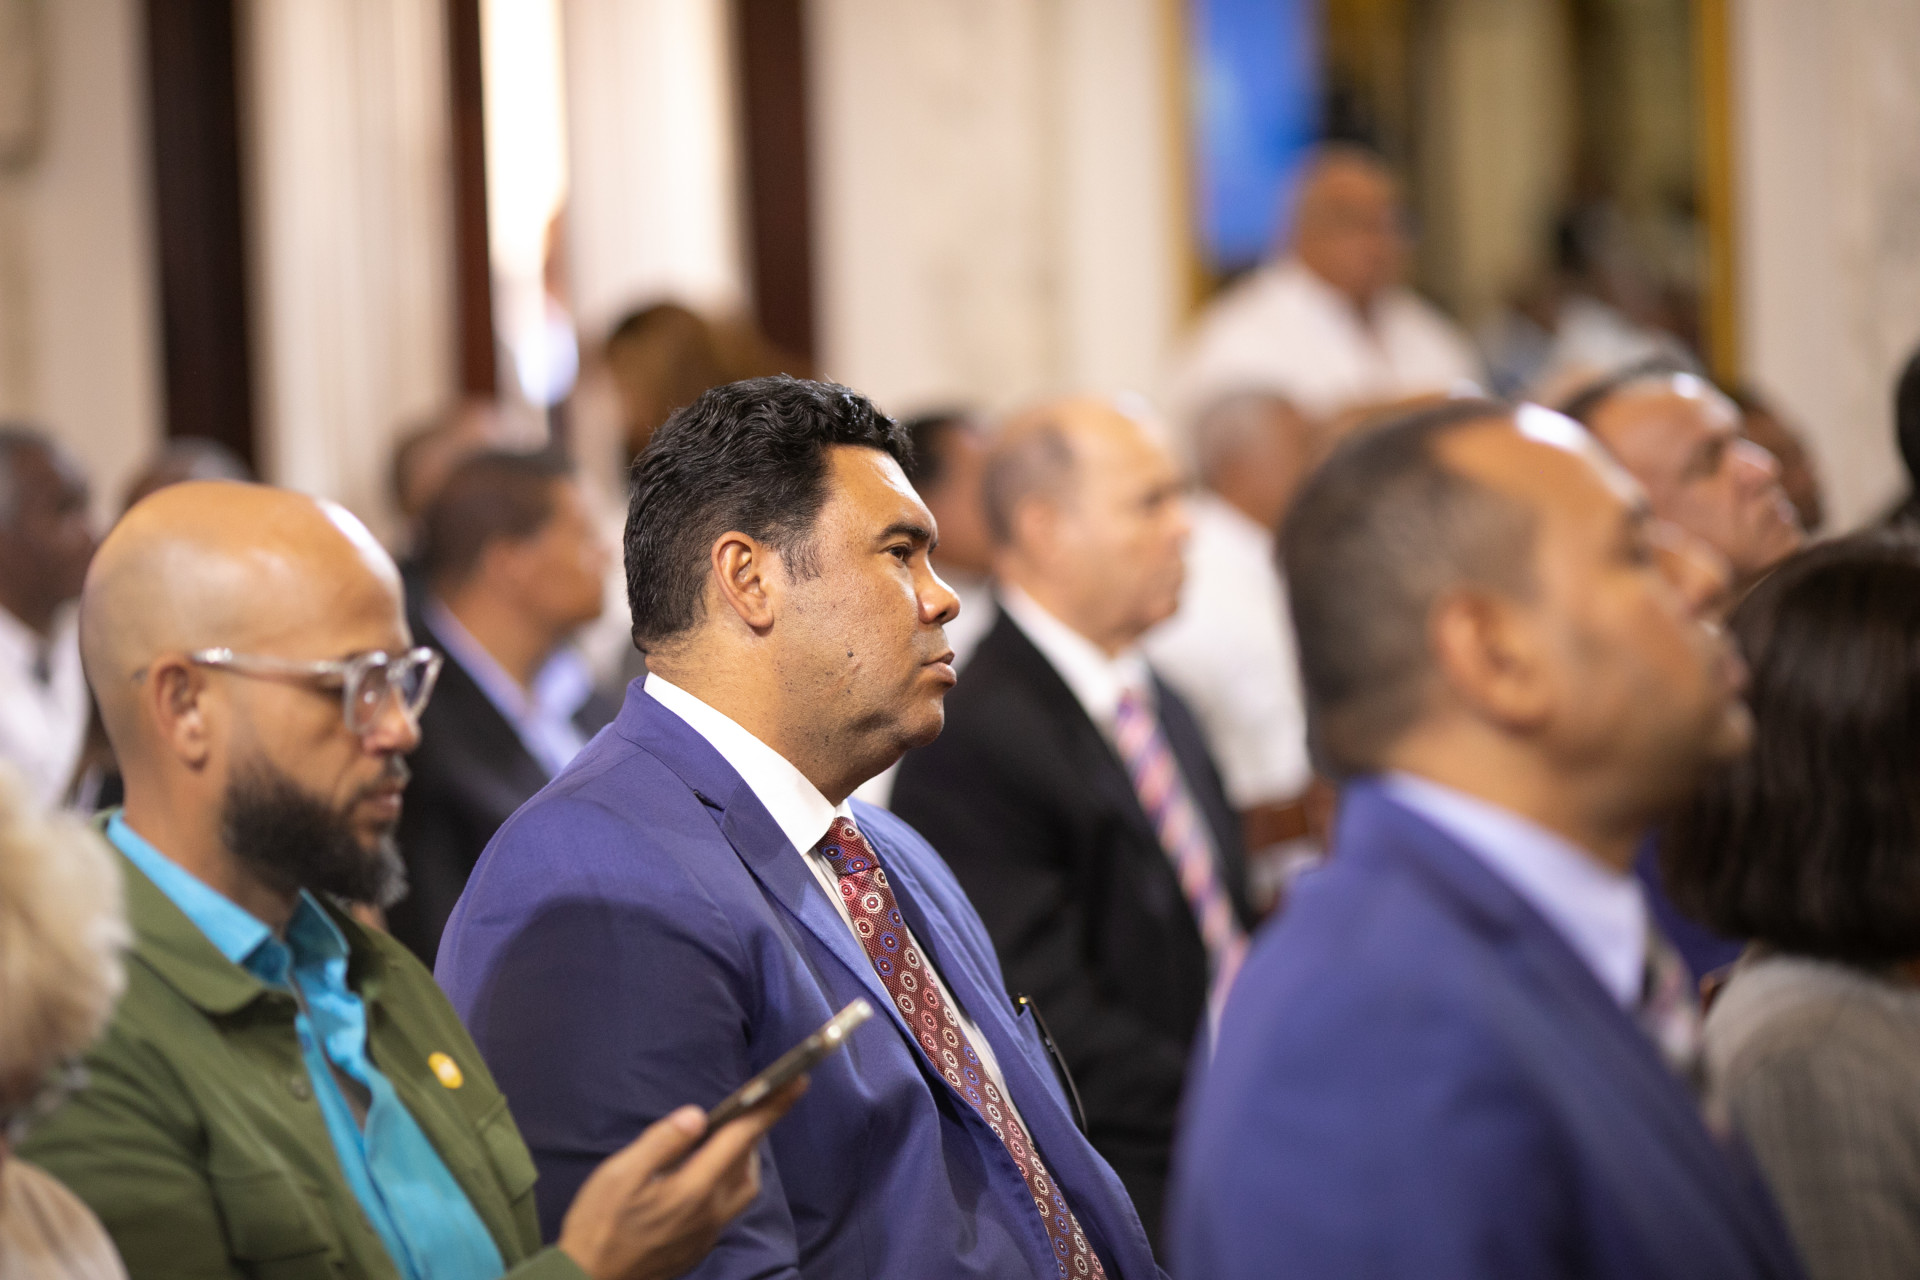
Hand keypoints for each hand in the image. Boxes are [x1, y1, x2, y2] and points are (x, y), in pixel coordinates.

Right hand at [557, 1078, 805, 1279]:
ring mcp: (706, 1235)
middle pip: (747, 1167)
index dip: (771, 1107)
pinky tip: (698, 1179)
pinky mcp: (697, 1248)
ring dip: (740, 1162)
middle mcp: (711, 1213)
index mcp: (695, 1189)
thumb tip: (698, 1115)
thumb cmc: (599, 1225)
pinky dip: (723, 1185)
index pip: (742, 1138)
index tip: (798, 1082)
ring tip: (721, 1142)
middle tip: (743, 1112)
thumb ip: (663, 1141)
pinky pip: (725, 1210)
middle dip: (752, 1136)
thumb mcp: (620, 1174)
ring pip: (740, 1191)